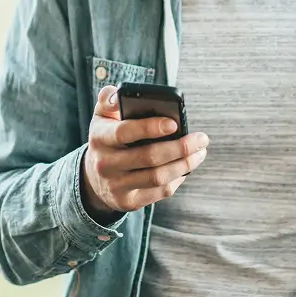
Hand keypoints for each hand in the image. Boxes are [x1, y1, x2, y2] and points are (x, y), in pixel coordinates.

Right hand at [80, 85, 209, 220]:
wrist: (93, 178)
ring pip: (157, 177)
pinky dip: (177, 179)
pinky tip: (186, 168)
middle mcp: (105, 164)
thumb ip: (109, 99)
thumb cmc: (107, 138)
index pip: (124, 132)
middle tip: (201, 139)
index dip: (150, 127)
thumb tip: (119, 94)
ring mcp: (116, 185)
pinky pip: (159, 192)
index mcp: (100, 137)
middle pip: (148, 157)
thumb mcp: (102, 117)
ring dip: (184, 164)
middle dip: (180, 148)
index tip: (174, 123)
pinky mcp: (128, 202)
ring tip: (200, 153)